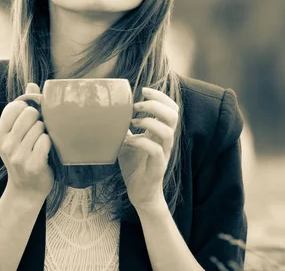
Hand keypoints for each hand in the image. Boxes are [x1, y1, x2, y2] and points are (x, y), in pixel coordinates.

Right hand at [0, 83, 52, 201]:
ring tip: (39, 145)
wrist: (27, 189)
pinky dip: (49, 144)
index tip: (31, 119)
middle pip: (30, 113)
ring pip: (41, 126)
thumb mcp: (18, 133)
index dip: (28, 108)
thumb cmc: (25, 155)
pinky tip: (45, 153)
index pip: (16, 105)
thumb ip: (24, 108)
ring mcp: (17, 155)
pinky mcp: (32, 164)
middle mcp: (5, 144)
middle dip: (39, 120)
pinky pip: (47, 140)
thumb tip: (32, 84)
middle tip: (37, 134)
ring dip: (45, 133)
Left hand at [118, 87, 178, 211]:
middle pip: (174, 114)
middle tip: (136, 106)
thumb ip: (125, 127)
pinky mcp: (158, 167)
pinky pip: (155, 150)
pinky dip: (141, 142)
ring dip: (149, 122)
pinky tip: (130, 141)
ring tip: (134, 122)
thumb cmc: (135, 166)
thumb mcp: (128, 141)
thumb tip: (110, 112)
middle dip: (155, 105)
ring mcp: (164, 154)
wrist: (140, 193)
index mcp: (161, 131)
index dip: (160, 96)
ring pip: (168, 131)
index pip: (171, 108)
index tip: (143, 91)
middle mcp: (166, 141)